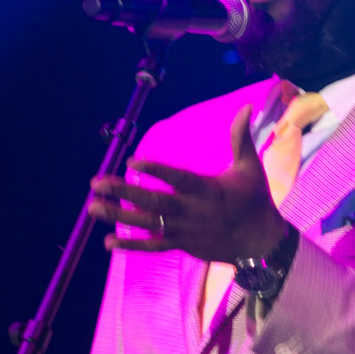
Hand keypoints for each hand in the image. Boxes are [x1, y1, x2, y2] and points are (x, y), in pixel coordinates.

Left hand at [88, 104, 286, 262]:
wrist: (261, 244)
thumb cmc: (255, 200)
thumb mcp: (250, 167)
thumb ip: (241, 137)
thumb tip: (247, 106)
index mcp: (209, 190)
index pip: (178, 179)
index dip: (156, 172)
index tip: (133, 162)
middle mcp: (193, 212)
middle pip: (154, 203)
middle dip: (123, 193)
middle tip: (97, 183)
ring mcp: (185, 231)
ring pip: (148, 225)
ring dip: (119, 216)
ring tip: (93, 207)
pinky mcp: (182, 245)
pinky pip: (154, 246)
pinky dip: (131, 245)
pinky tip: (108, 242)